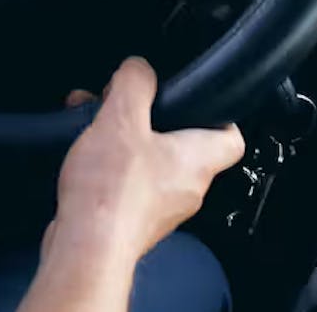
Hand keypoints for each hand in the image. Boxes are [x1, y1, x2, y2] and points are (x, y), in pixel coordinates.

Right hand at [47, 58, 244, 271]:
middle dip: (152, 121)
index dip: (220, 114)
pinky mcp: (133, 222)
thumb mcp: (121, 118)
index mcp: (198, 160)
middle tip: (128, 106)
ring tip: (95, 126)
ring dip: (126, 142)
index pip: (232, 137)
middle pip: (183, 146)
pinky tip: (84, 158)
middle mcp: (187, 188)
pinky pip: (129, 186)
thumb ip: (134, 84)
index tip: (200, 100)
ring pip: (151, 164)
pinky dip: (110, 168)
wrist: (85, 249)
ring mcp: (161, 209)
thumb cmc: (111, 194)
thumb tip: (138, 67)